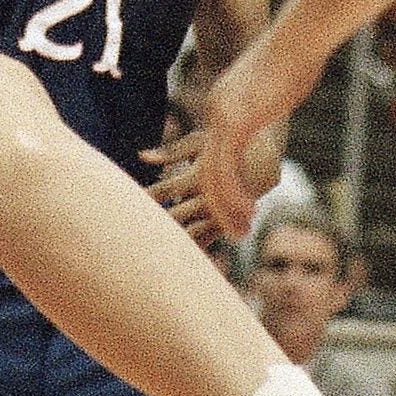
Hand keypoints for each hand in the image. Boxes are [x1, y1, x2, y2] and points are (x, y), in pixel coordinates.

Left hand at [145, 114, 283, 250]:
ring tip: (151, 248)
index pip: (167, 189)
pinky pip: (206, 238)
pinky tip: (174, 253)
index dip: (148, 196)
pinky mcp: (228, 222)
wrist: (264, 154)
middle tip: (134, 230)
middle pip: (177, 215)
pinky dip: (190, 245)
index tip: (130, 202)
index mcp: (201, 175)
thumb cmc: (224, 142)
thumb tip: (140, 156)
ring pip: (192, 233)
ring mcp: (222, 212)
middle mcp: (212, 197)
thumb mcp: (198, 142)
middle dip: (156, 222)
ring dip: (173, 239)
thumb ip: (169, 152)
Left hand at [196, 31, 320, 240]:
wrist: (297, 37)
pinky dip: (233, 195)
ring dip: (224, 208)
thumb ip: (267, 104)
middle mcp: (216, 109)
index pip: (212, 152)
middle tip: (233, 230)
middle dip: (217, 204)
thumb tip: (276, 106)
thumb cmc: (294, 57)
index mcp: (222, 102)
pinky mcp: (237, 121)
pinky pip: (226, 168)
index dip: (222, 185)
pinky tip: (248, 211)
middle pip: (204, 167)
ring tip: (241, 231)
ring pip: (211, 174)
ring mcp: (223, 115)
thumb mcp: (274, 86)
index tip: (240, 208)